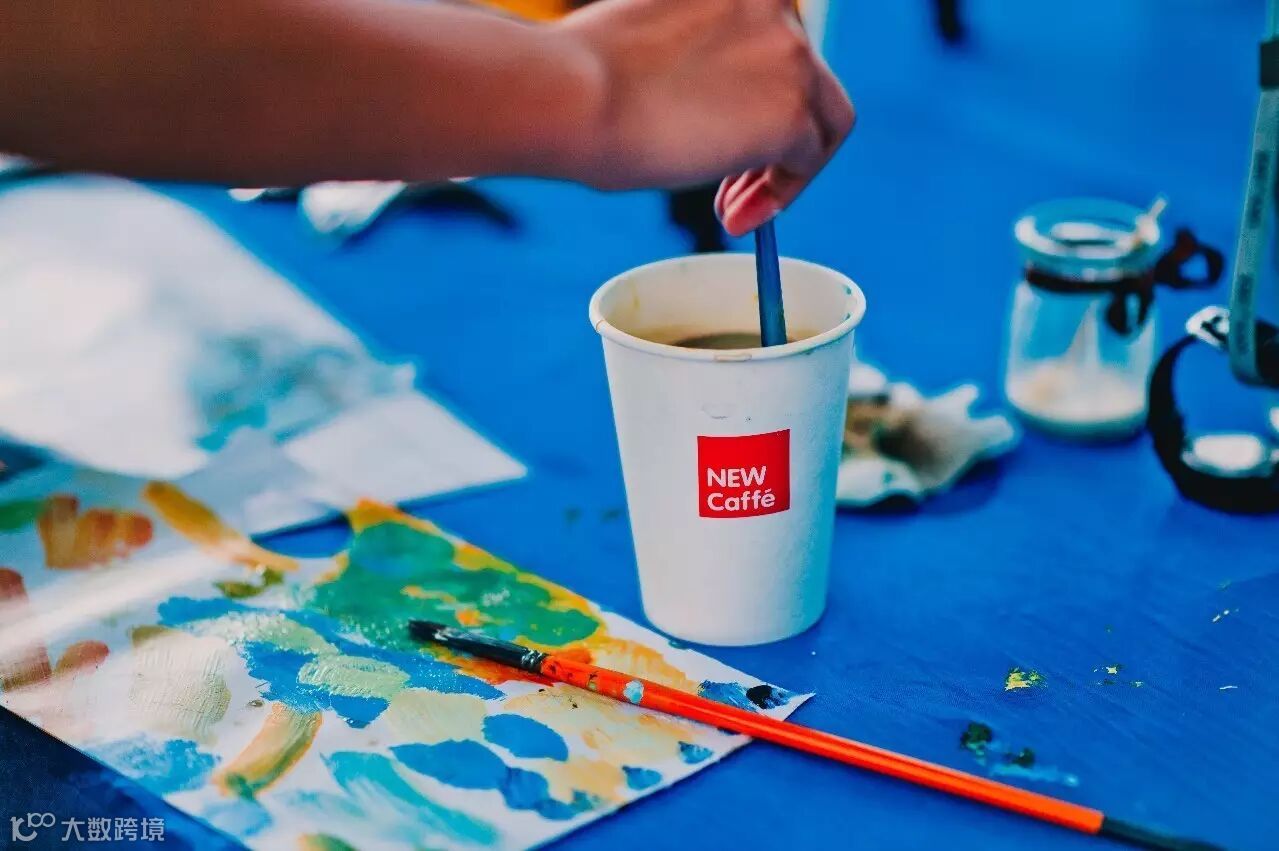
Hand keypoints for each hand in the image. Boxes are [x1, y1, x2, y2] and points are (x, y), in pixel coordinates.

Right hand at [554, 0, 853, 225]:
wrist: (570, 94)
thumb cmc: (579, 76)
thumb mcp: (654, 43)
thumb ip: (701, 57)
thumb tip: (715, 104)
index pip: (775, 36)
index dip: (757, 93)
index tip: (726, 134)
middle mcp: (775, 0)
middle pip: (809, 79)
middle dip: (777, 136)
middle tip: (734, 186)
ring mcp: (790, 53)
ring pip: (821, 124)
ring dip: (780, 172)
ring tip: (731, 212)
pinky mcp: (790, 111)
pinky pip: (805, 162)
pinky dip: (778, 196)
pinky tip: (733, 218)